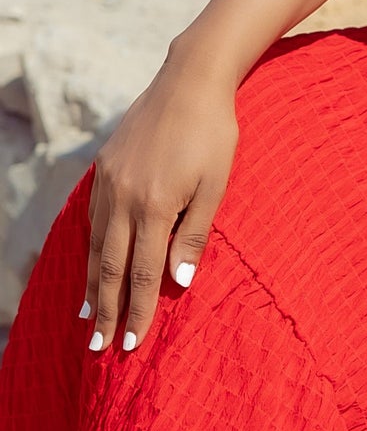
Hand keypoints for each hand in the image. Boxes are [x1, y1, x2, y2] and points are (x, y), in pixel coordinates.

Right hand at [83, 59, 239, 351]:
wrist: (189, 82)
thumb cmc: (214, 134)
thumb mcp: (216, 184)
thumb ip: (195, 234)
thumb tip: (178, 283)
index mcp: (156, 205)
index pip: (142, 272)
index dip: (137, 310)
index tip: (133, 343)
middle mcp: (124, 197)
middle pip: (111, 267)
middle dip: (106, 311)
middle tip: (99, 349)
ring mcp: (108, 182)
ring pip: (96, 246)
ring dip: (92, 286)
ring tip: (87, 319)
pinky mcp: (102, 168)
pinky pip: (92, 219)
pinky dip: (90, 249)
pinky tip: (92, 267)